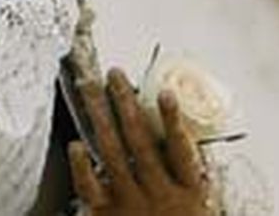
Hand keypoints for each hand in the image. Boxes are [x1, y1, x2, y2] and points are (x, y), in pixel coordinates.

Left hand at [67, 68, 211, 214]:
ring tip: (91, 88)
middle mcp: (160, 197)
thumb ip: (193, 176)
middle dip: (126, 104)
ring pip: (113, 153)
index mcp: (190, 196)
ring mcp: (131, 206)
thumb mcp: (202, 209)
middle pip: (141, 142)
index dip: (174, 121)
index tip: (165, 93)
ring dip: (101, 116)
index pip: (183, 151)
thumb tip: (184, 134)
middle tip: (115, 75)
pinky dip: (82, 165)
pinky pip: (90, 187)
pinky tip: (75, 143)